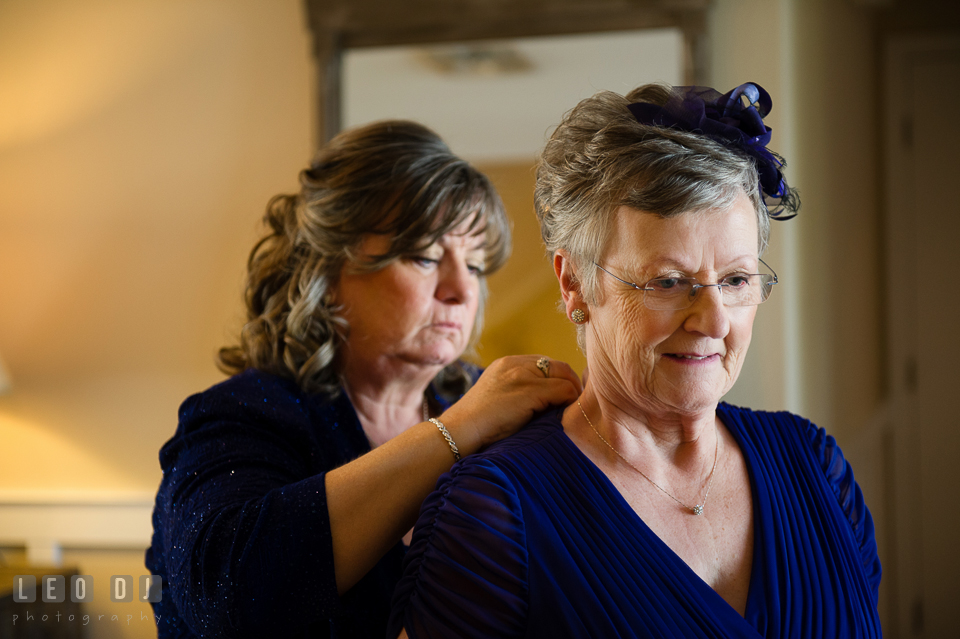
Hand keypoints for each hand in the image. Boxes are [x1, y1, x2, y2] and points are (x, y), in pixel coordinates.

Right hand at [440, 355, 581, 451]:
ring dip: (573, 393)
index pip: (546, 363)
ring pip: (565, 376)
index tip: (566, 397)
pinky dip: (570, 402)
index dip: (561, 379)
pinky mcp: (529, 391)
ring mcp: (522, 375)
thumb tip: (549, 400)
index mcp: (507, 363)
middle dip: (572, 384)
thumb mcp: (499, 397)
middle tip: (576, 404)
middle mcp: (515, 364)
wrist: (460, 431)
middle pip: (559, 366)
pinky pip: (564, 391)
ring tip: (573, 411)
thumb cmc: (479, 424)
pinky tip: (566, 415)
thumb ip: (519, 390)